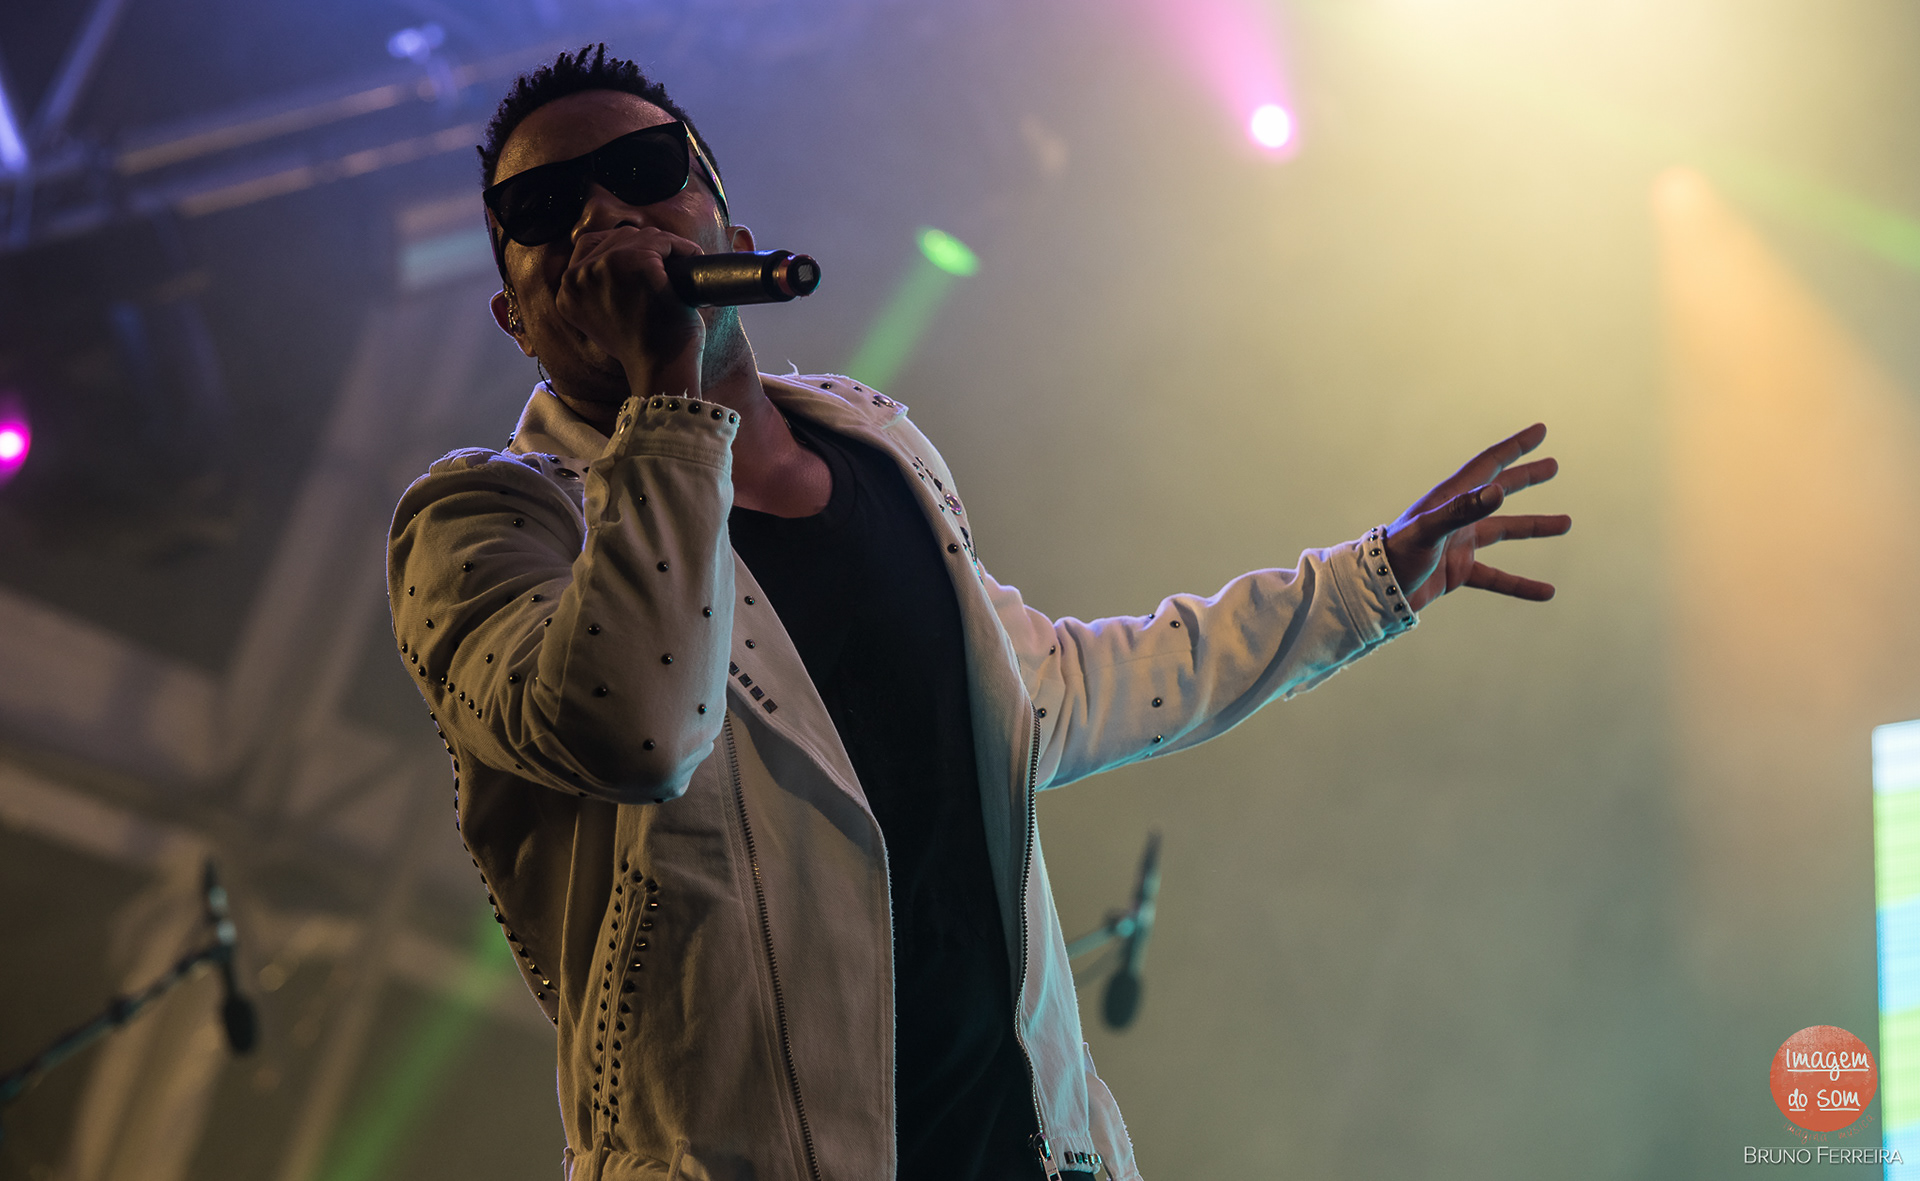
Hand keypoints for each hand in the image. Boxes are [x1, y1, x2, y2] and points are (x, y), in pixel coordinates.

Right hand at [554, 225, 705, 394]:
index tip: (645, 260)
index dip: (619, 249)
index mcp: (567, 292)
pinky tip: (693, 258)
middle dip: (645, 247)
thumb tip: (617, 271)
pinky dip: (681, 247)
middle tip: (669, 263)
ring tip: (682, 262)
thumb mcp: (606, 322)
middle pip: (615, 238)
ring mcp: (604, 267)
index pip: (587, 246)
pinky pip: (663, 241)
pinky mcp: (635, 263)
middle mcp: (577, 277)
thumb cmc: (642, 350)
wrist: (660, 372)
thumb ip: (600, 294)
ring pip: (640, 237)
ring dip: (665, 247)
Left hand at [1382, 423, 1570, 610]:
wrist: (1376, 592)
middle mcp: (1456, 517)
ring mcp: (1458, 544)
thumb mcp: (1429, 530)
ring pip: (1503, 531)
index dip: (1514, 447)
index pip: (1488, 465)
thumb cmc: (1397, 556)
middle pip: (1497, 491)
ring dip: (1533, 526)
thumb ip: (1462, 510)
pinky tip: (1545, 592)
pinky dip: (1520, 584)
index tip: (1540, 432)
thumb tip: (1498, 490)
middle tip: (1553, 467)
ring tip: (1565, 523)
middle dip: (1525, 477)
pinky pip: (1497, 577)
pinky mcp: (1458, 571)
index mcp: (1449, 499)